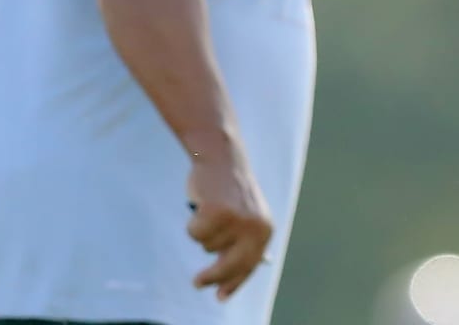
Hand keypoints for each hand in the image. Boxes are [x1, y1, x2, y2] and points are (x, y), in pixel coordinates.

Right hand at [186, 149, 273, 299]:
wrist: (223, 160)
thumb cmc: (231, 193)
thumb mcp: (245, 219)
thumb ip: (242, 246)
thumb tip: (229, 282)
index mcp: (265, 230)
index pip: (249, 265)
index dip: (234, 282)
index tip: (220, 297)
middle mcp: (255, 227)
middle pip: (228, 266)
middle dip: (212, 278)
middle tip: (197, 283)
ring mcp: (237, 220)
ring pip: (206, 246)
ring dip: (203, 232)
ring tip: (211, 212)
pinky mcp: (217, 212)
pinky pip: (195, 232)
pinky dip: (193, 222)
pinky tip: (202, 206)